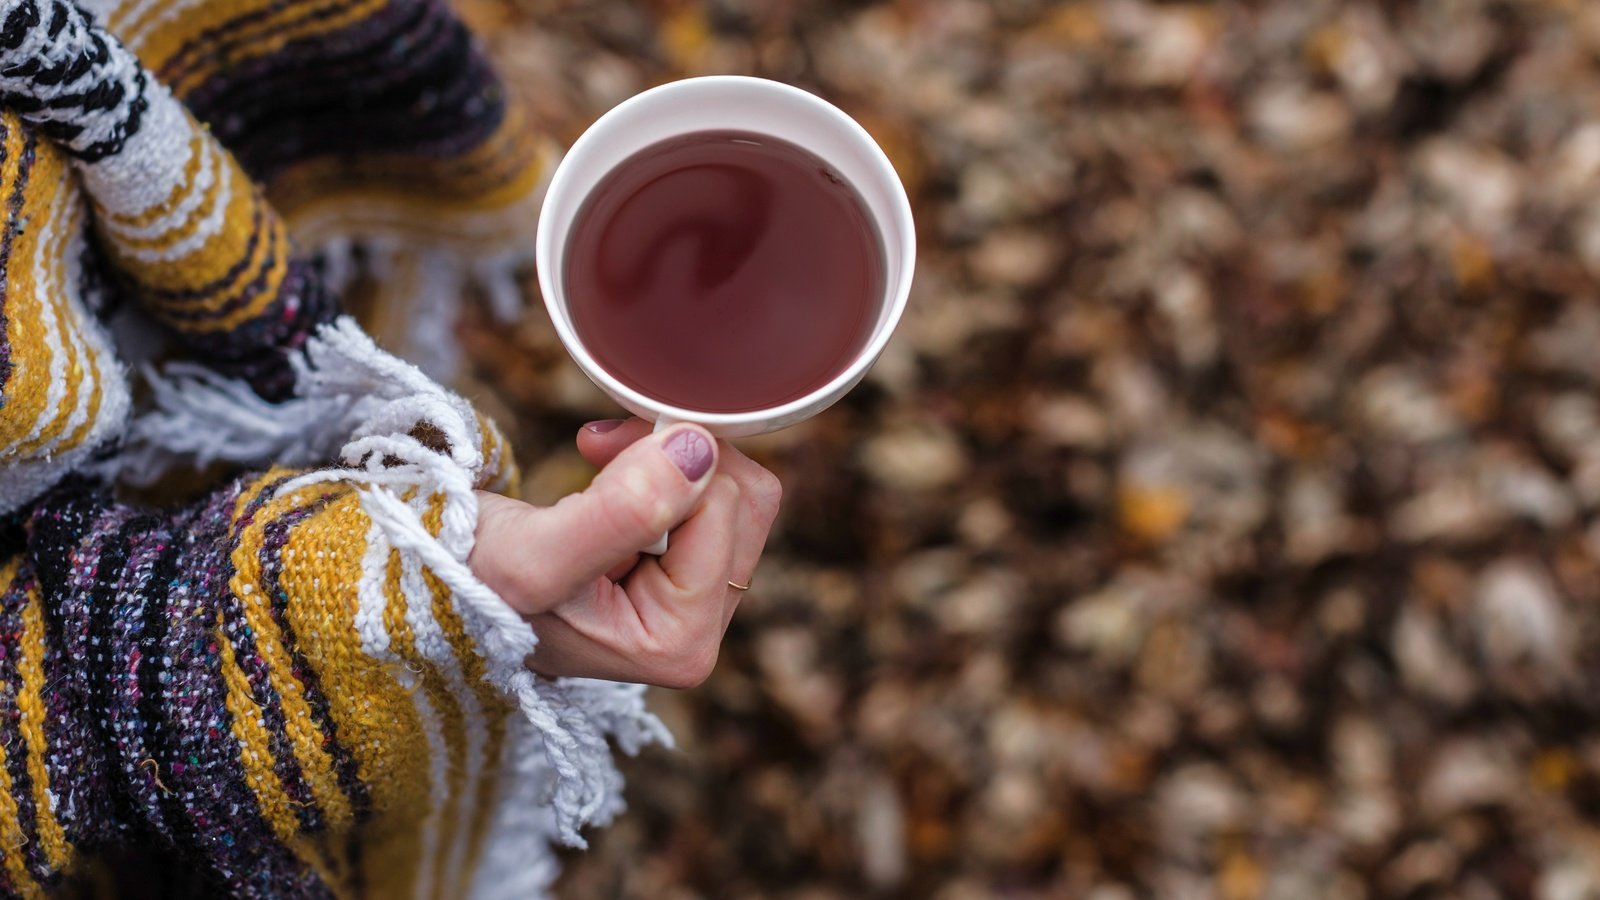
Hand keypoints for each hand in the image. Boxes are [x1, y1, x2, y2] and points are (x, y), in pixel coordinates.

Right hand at [469, 418, 780, 687]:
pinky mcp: (680, 574)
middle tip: (597, 448)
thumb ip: (620, 511)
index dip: (664, 460)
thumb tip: (701, 451)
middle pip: (745, 502)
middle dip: (673, 455)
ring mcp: (692, 605)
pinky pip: (711, 494)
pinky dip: (662, 463)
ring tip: (597, 460)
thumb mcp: (533, 554)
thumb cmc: (467, 582)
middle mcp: (698, 634)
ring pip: (734, 492)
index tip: (592, 449)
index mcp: (679, 646)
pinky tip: (607, 471)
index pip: (724, 509)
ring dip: (666, 456)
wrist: (429, 582)